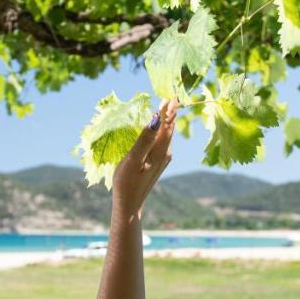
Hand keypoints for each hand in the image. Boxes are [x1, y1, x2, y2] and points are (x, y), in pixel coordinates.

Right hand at [112, 97, 176, 218]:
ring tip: (167, 106)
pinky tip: (158, 126)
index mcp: (160, 151)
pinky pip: (162, 140)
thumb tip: (156, 119)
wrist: (130, 205)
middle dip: (171, 112)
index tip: (171, 93)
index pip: (167, 124)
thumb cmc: (127, 183)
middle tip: (172, 95)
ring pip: (167, 134)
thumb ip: (144, 139)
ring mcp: (162, 158)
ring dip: (167, 120)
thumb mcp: (133, 160)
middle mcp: (165, 153)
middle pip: (170, 128)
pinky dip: (162, 129)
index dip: (169, 109)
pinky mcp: (157, 162)